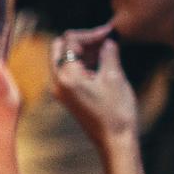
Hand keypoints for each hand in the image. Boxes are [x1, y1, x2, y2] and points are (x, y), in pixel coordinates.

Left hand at [50, 24, 138, 148]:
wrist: (115, 141)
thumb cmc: (116, 112)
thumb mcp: (115, 77)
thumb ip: (109, 54)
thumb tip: (108, 41)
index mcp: (66, 76)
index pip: (69, 41)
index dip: (90, 34)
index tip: (108, 32)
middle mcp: (57, 82)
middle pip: (60, 48)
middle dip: (82, 40)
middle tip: (104, 39)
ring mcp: (60, 90)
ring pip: (63, 59)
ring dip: (82, 51)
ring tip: (105, 48)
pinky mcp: (66, 96)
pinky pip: (68, 71)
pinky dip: (81, 62)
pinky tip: (100, 61)